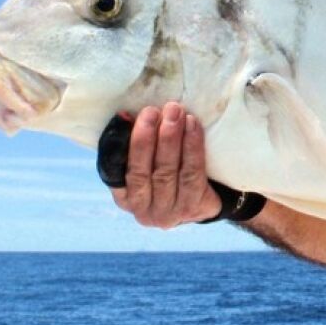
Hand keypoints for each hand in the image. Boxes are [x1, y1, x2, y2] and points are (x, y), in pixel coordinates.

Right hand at [109, 102, 220, 227]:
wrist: (211, 200)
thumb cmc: (175, 174)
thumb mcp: (151, 164)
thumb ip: (140, 146)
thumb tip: (127, 115)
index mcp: (125, 198)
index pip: (114, 170)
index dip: (119, 142)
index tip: (126, 115)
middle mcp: (142, 210)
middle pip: (140, 171)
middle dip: (145, 137)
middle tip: (152, 111)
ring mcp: (168, 213)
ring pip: (166, 171)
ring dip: (170, 138)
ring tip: (174, 112)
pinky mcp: (193, 208)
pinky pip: (192, 172)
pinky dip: (192, 146)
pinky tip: (193, 125)